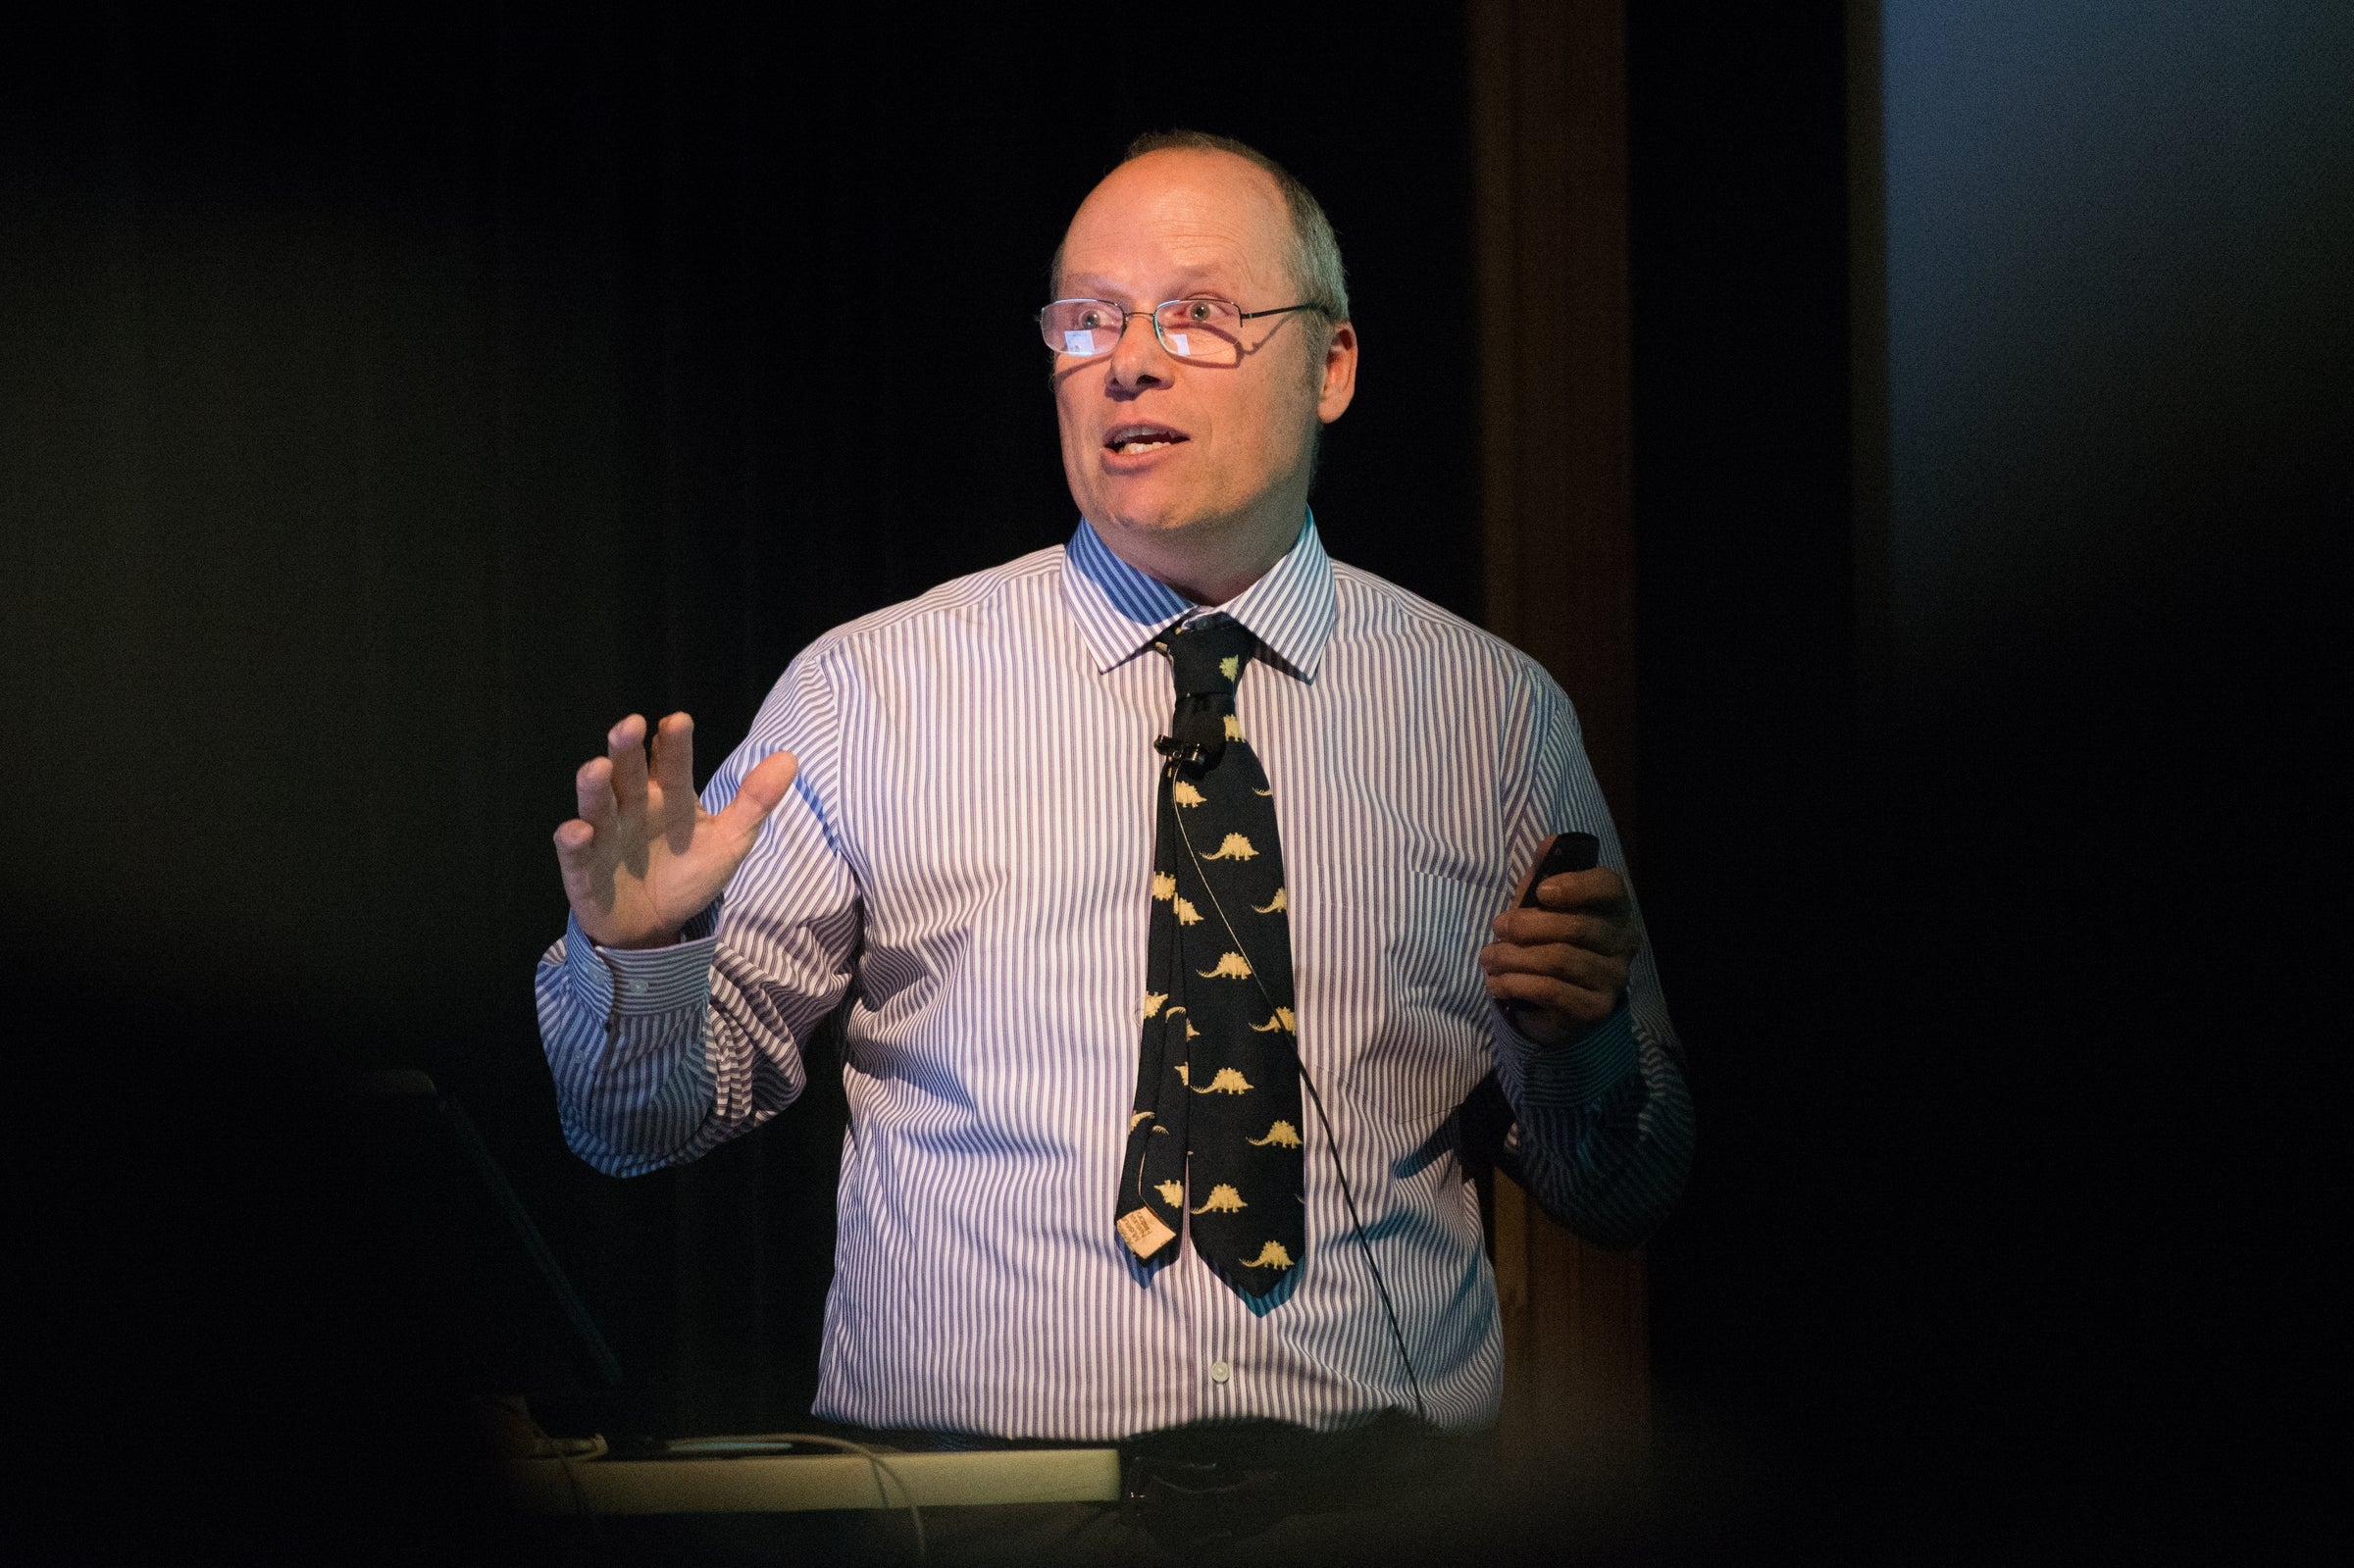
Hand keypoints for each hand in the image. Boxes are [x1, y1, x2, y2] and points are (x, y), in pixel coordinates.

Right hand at [553, 712, 799, 949]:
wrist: (656, 926)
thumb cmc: (688, 873)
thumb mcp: (730, 841)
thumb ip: (755, 802)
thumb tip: (790, 758)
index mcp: (668, 794)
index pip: (671, 762)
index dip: (673, 743)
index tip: (678, 722)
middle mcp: (632, 806)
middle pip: (627, 771)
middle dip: (626, 748)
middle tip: (630, 725)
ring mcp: (605, 834)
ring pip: (597, 803)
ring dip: (595, 786)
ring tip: (598, 767)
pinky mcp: (584, 867)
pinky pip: (575, 851)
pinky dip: (574, 840)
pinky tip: (579, 831)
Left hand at [1479, 849, 1641, 1045]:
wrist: (1554, 1003)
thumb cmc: (1547, 940)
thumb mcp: (1542, 904)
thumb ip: (1545, 872)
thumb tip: (1548, 842)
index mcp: (1615, 908)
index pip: (1608, 887)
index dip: (1575, 886)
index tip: (1541, 892)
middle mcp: (1623, 942)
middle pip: (1576, 927)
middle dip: (1526, 926)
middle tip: (1497, 926)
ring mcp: (1612, 978)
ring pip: (1558, 960)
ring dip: (1513, 958)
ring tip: (1488, 958)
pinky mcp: (1594, 1009)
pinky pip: (1551, 991)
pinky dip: (1515, 984)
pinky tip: (1496, 983)